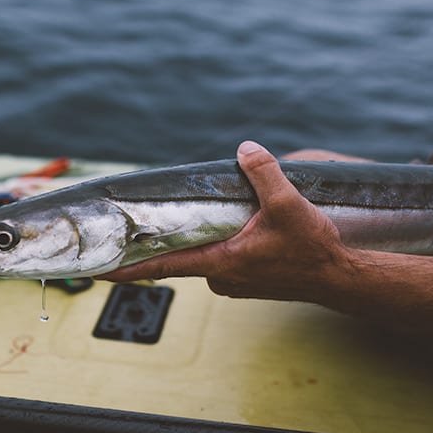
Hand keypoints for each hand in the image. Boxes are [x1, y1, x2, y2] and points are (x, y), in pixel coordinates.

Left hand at [101, 141, 350, 302]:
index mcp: (220, 263)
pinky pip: (220, 260)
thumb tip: (245, 148)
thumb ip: (264, 174)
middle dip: (156, 244)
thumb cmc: (312, 249)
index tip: (93, 271)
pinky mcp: (245, 281)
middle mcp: (220, 278)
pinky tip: (230, 228)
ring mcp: (232, 283)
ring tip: (189, 220)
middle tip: (128, 230)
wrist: (338, 279)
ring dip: (193, 241)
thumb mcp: (288, 205)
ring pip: (201, 257)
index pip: (160, 266)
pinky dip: (215, 245)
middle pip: (177, 258)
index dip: (124, 268)